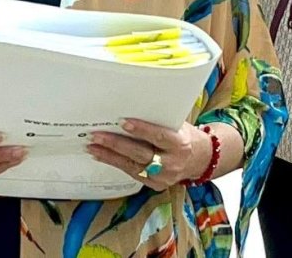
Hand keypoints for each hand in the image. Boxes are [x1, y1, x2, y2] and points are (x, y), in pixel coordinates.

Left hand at [88, 119, 211, 190]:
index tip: (121, 122)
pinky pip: (132, 173)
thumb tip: (129, 107)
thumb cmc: (183, 135)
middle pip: (141, 153)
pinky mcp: (156, 185)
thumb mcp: (177, 124)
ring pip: (132, 166)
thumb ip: (158, 120)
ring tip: (92, 146)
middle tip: (96, 135)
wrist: (199, 159)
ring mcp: (164, 177)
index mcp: (181, 144)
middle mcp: (172, 163)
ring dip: (109, 155)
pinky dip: (115, 163)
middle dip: (116, 144)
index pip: (158, 136)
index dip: (140, 130)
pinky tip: (101, 155)